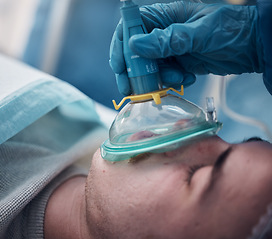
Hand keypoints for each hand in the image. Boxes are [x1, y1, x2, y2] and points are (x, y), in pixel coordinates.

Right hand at [110, 1, 263, 95]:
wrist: (253, 47)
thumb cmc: (231, 29)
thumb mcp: (199, 33)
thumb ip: (168, 40)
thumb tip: (135, 44)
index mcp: (166, 15)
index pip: (132, 27)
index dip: (121, 45)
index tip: (119, 66)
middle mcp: (163, 32)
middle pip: (135, 51)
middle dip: (134, 71)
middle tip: (133, 88)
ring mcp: (170, 49)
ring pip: (148, 68)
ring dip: (157, 79)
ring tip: (177, 79)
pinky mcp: (178, 64)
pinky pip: (163, 76)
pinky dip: (170, 82)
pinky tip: (186, 79)